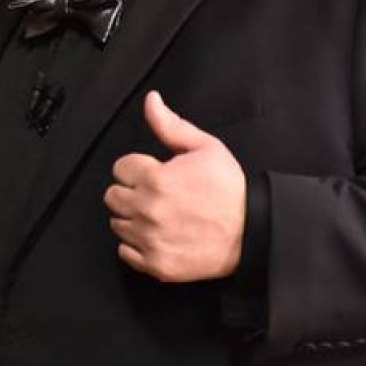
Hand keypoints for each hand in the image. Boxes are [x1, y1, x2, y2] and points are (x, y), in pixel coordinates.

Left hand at [104, 91, 245, 281]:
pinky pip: (125, 253)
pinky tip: (156, 236)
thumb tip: (151, 100)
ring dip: (132, 218)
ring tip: (158, 215)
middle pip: (112, 196)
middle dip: (130, 191)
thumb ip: (170, 125)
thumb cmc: (230, 189)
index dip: (137, 168)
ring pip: (117, 224)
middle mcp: (147, 210)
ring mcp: (150, 239)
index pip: (120, 168)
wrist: (253, 233)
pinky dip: (136, 245)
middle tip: (154, 194)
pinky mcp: (157, 264)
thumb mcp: (205, 148)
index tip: (153, 173)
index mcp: (155, 179)